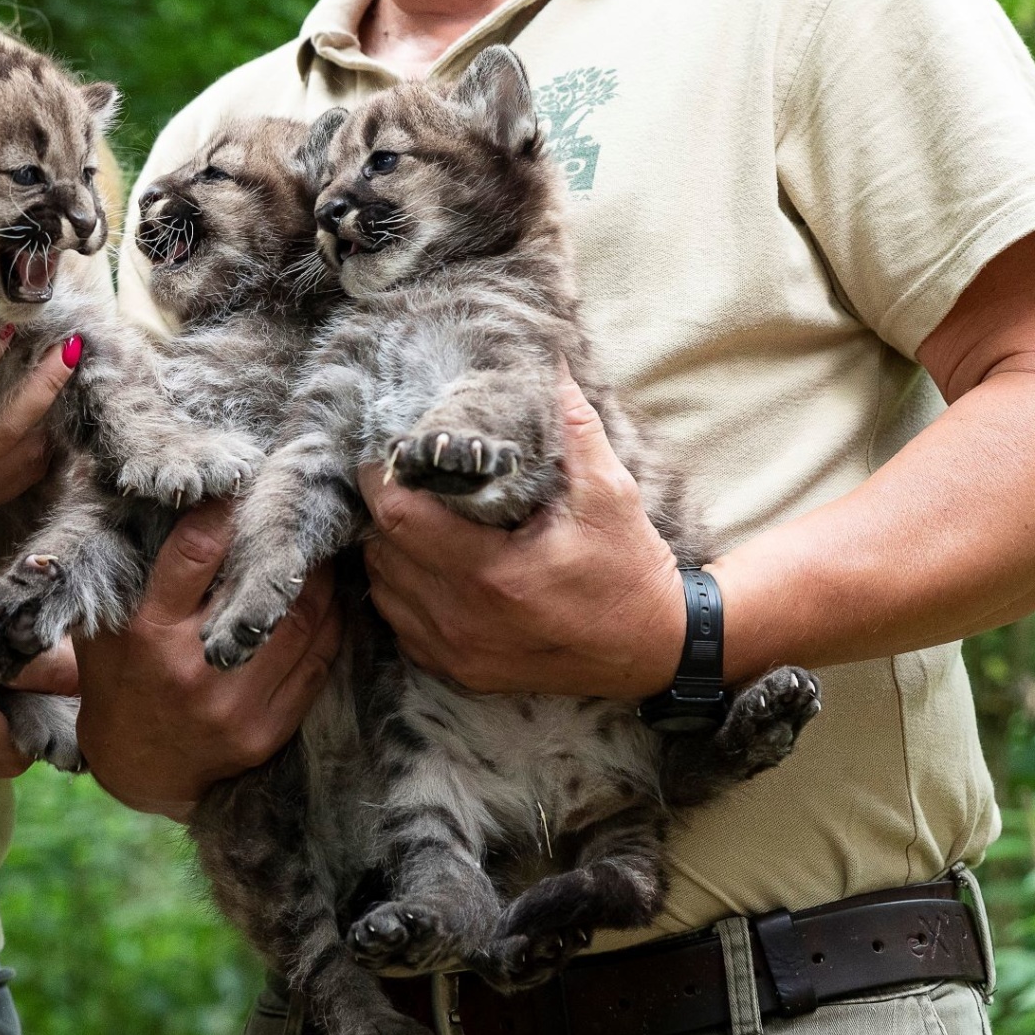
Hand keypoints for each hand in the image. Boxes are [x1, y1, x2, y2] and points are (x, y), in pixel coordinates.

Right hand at [74, 499, 340, 818]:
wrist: (139, 766)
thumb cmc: (120, 678)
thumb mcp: (103, 625)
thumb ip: (127, 571)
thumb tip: (147, 497)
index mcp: (148, 633)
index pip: (192, 553)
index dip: (223, 512)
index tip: (244, 484)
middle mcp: (193, 669)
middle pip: (261, 588)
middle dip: (285, 544)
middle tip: (303, 513)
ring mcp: (234, 705)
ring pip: (302, 624)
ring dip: (319, 582)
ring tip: (322, 553)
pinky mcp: (266, 731)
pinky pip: (316, 665)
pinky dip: (329, 626)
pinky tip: (328, 603)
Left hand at [361, 370, 686, 697]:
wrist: (653, 648)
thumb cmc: (630, 568)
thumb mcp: (609, 493)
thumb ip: (573, 428)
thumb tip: (548, 362)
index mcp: (494, 573)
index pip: (398, 518)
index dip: (383, 479)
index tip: (393, 451)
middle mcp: (464, 618)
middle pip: (381, 551)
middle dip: (383, 510)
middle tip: (401, 476)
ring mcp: (457, 651)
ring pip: (383, 589)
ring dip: (388, 551)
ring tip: (415, 515)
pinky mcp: (460, 671)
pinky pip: (400, 623)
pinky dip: (402, 591)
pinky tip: (427, 564)